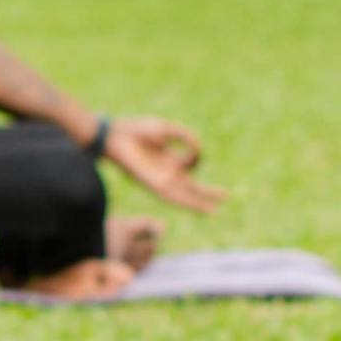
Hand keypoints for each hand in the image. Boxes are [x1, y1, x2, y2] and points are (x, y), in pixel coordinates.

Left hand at [100, 114, 227, 213]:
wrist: (114, 135)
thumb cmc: (136, 130)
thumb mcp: (167, 130)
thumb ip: (187, 137)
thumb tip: (198, 152)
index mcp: (168, 160)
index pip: (191, 165)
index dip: (196, 155)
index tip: (192, 145)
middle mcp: (165, 173)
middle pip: (191, 186)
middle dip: (208, 192)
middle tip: (226, 196)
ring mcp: (159, 180)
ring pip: (183, 196)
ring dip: (199, 203)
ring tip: (214, 211)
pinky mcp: (152, 185)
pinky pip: (172, 196)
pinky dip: (185, 202)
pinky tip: (196, 207)